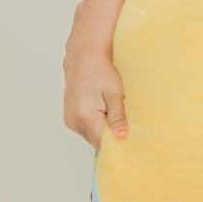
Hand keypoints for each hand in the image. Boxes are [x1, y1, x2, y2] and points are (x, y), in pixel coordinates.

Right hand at [63, 5, 126, 149]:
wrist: (85, 54)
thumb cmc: (102, 70)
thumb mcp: (115, 93)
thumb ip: (117, 117)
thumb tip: (121, 137)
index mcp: (84, 116)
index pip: (103, 144)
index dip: (118, 147)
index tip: (132, 147)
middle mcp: (73, 120)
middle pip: (97, 141)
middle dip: (112, 138)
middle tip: (129, 130)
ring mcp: (69, 118)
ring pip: (92, 135)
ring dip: (105, 131)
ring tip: (118, 117)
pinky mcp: (70, 115)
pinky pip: (87, 127)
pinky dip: (98, 124)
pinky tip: (107, 113)